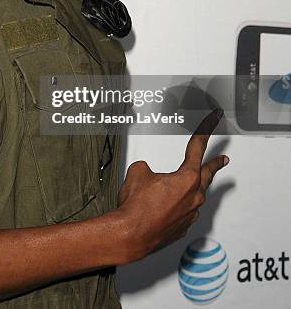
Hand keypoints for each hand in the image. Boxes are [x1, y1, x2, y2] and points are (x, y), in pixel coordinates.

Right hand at [115, 109, 228, 263]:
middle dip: (215, 164)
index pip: (198, 146)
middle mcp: (194, 196)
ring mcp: (190, 214)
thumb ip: (148, 168)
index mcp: (187, 177)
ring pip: (193, 196)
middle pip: (207, 174)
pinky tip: (163, 207)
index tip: (214, 118)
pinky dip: (176, 207)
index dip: (206, 128)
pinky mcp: (181, 228)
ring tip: (173, 187)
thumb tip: (149, 175)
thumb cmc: (136, 205)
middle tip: (223, 159)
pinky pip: (183, 212)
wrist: (130, 234)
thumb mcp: (138, 171)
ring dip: (187, 189)